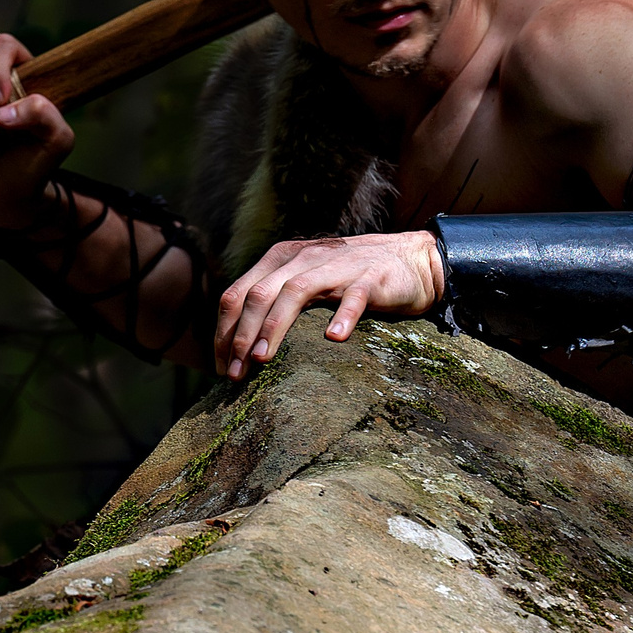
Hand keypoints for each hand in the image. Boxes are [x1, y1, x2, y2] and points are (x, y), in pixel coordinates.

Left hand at [214, 232, 446, 378]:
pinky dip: (341, 316)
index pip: (237, 294)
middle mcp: (302, 258)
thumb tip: (238, 344)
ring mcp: (336, 266)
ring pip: (294, 293)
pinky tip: (333, 339)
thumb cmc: (350, 279)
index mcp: (280, 260)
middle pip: (258, 295)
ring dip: (273, 327)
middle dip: (241, 336)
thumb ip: (275, 301)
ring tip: (262, 360)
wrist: (411, 260)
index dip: (224, 331)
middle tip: (234, 375)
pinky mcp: (370, 278)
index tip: (221, 367)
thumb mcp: (305, 282)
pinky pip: (353, 297)